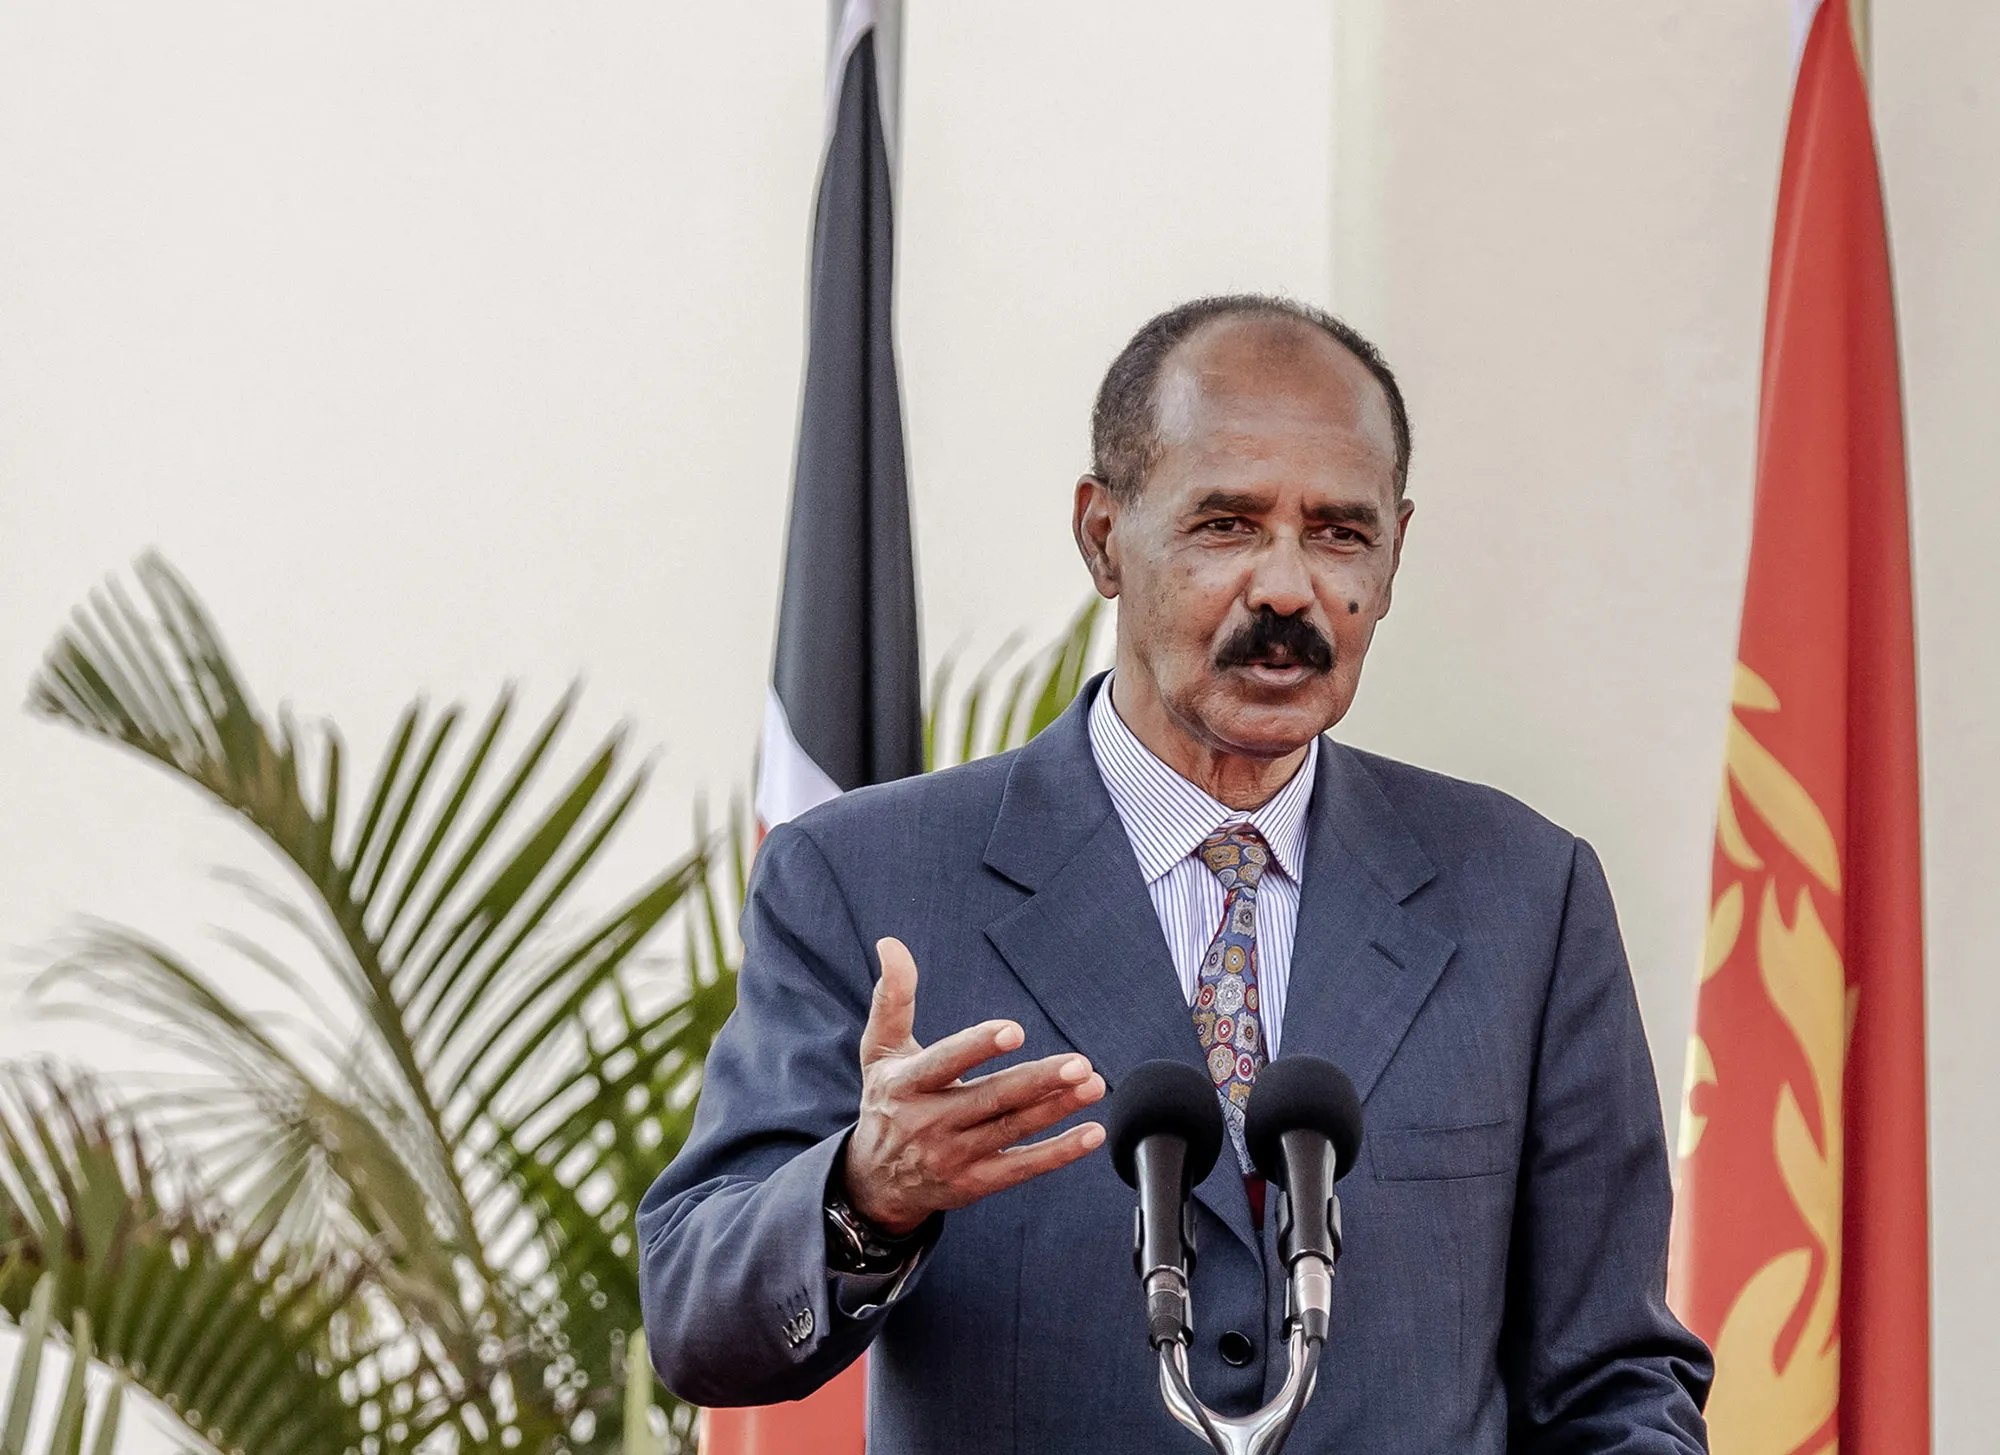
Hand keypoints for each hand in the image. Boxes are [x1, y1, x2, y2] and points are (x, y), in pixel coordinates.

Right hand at [843, 937, 1106, 1234]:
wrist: (874, 1181)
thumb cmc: (887, 1100)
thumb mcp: (880, 1050)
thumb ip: (892, 997)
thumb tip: (891, 943)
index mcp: (906, 1084)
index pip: (944, 1063)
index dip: (978, 1047)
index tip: (1015, 1031)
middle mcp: (929, 1123)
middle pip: (991, 1099)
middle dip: (1038, 1081)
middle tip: (1080, 1063)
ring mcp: (953, 1157)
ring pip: (1012, 1130)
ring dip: (1057, 1109)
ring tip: (1093, 1085)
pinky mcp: (974, 1184)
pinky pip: (1022, 1168)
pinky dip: (1059, 1152)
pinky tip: (1092, 1134)